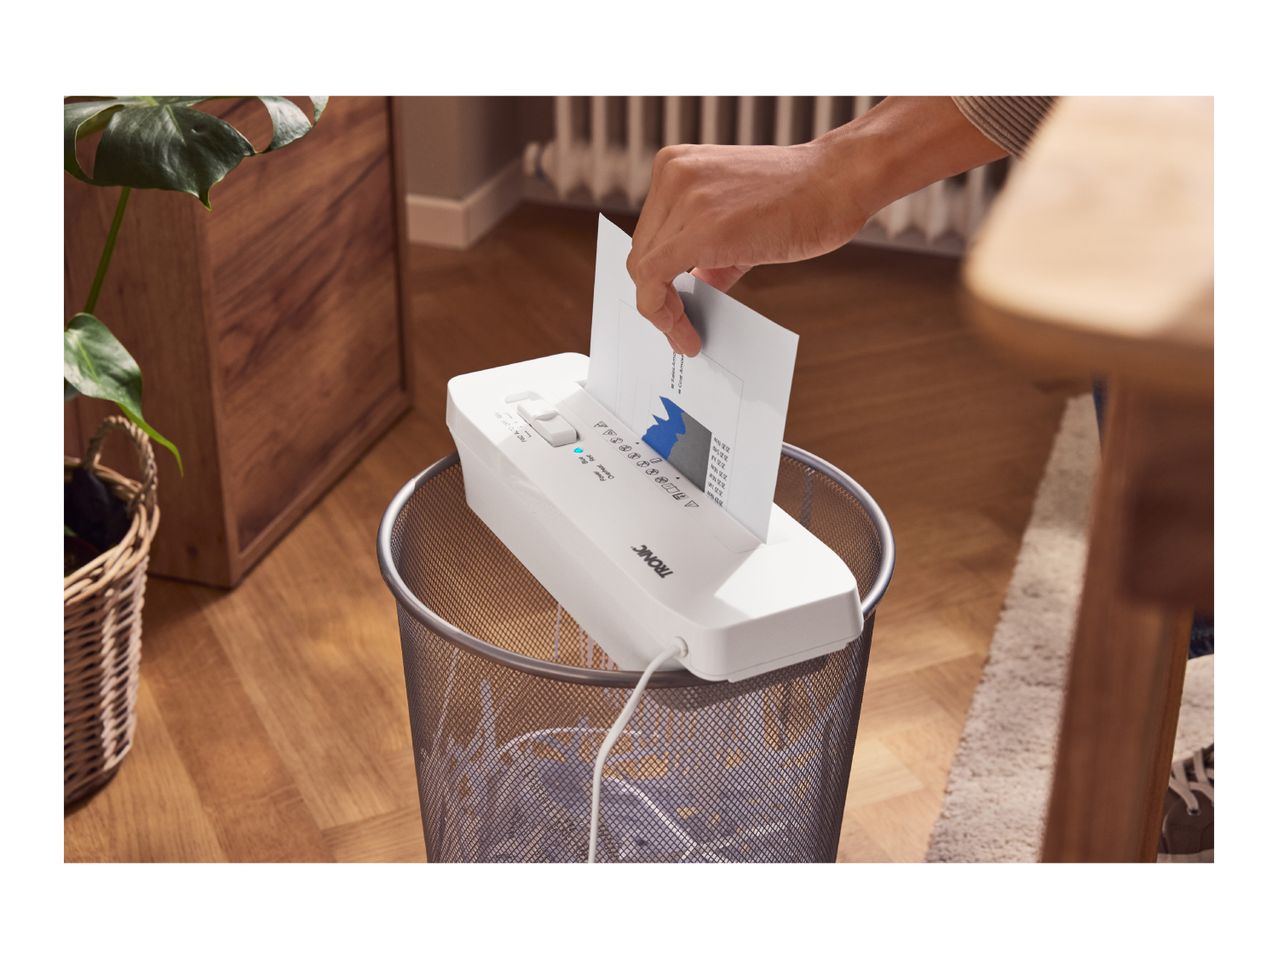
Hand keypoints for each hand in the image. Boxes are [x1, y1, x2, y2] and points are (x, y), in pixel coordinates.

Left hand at [626, 97, 1008, 354]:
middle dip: (656, 298)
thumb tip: (694, 287)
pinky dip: (664, 314)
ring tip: (684, 336)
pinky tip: (685, 334)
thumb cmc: (803, 198)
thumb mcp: (738, 219)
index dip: (654, 278)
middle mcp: (673, 175)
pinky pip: (655, 279)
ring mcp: (683, 197)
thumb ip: (710, 252)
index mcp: (677, 166)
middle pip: (641, 253)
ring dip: (660, 311)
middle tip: (678, 330)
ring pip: (643, 269)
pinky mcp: (700, 228)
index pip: (649, 234)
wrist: (841, 181)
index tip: (669, 309)